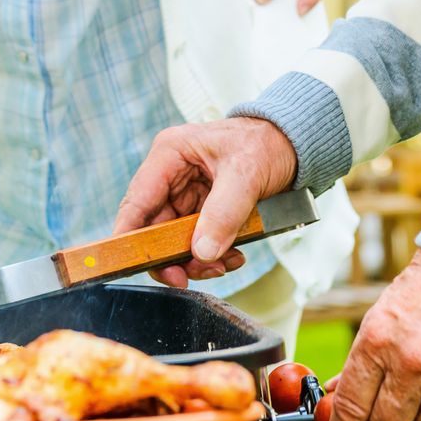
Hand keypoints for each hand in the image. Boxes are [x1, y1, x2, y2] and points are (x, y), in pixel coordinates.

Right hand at [113, 117, 299, 287]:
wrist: (292, 146)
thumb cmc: (265, 143)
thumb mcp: (246, 173)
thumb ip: (223, 213)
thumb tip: (201, 252)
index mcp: (170, 154)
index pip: (137, 200)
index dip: (128, 235)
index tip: (128, 264)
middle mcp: (171, 175)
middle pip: (153, 228)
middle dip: (171, 256)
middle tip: (187, 277)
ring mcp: (186, 194)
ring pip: (174, 240)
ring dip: (195, 260)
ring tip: (223, 264)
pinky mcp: (202, 209)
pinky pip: (197, 242)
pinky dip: (212, 256)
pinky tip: (232, 256)